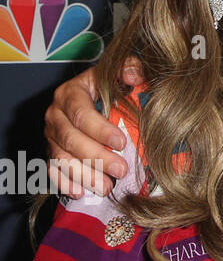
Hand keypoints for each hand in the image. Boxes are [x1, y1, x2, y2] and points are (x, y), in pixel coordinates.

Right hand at [44, 61, 141, 195]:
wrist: (96, 93)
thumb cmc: (112, 83)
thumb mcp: (121, 71)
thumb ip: (130, 68)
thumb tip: (135, 76)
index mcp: (70, 93)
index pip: (81, 114)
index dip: (100, 130)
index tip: (122, 143)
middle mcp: (55, 114)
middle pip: (70, 139)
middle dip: (96, 157)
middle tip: (121, 170)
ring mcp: (51, 134)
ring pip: (60, 157)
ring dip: (83, 175)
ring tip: (106, 187)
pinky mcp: (51, 150)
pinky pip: (52, 169)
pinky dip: (65, 182)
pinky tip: (80, 192)